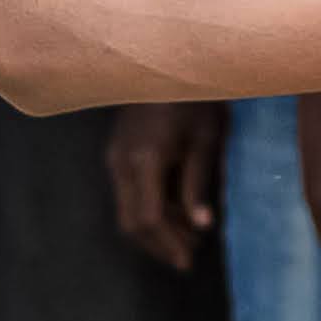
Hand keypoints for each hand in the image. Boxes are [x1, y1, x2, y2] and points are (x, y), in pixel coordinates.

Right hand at [108, 99, 226, 270]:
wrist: (165, 58)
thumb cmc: (195, 97)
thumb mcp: (206, 141)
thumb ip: (198, 185)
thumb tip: (202, 226)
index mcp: (145, 161)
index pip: (149, 219)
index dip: (167, 245)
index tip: (187, 262)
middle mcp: (121, 163)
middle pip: (131, 222)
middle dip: (159, 244)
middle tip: (189, 255)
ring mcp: (115, 156)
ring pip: (127, 209)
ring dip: (155, 228)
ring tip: (189, 234)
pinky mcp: (117, 151)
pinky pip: (128, 192)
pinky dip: (149, 208)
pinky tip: (177, 209)